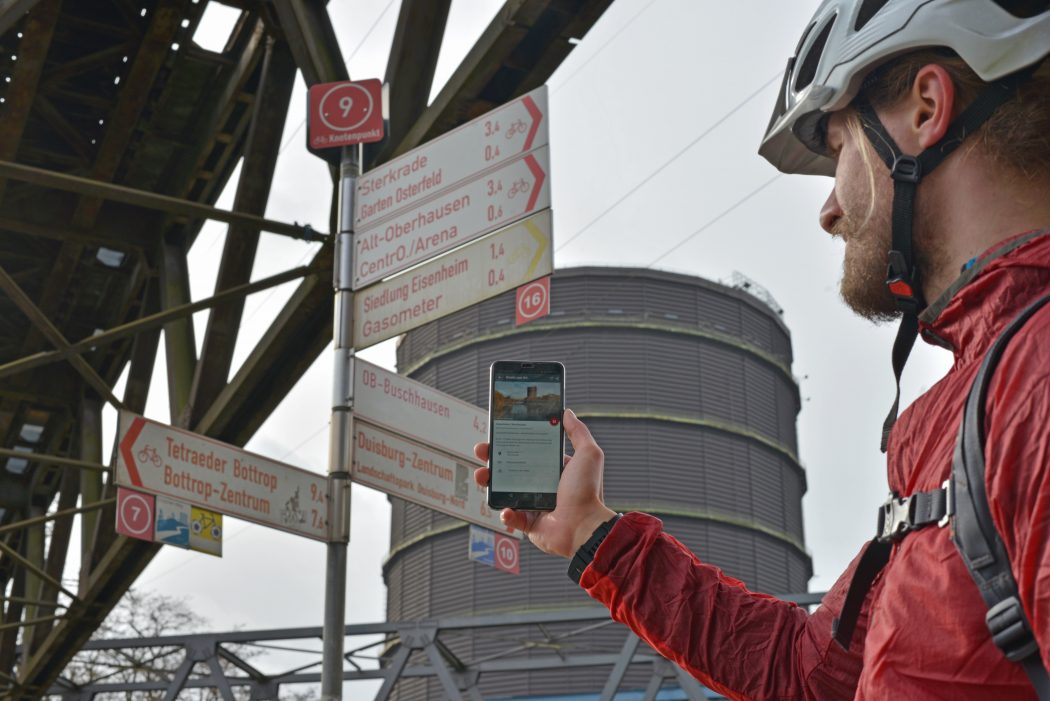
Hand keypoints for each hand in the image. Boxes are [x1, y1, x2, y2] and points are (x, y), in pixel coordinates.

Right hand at [474, 409, 616, 557]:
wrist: (585, 527)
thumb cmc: (587, 491)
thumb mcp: (588, 454)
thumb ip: (578, 432)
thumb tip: (566, 412)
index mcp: (554, 470)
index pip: (528, 452)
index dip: (512, 442)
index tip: (498, 433)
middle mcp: (543, 486)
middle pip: (511, 469)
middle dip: (493, 459)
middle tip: (482, 450)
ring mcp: (534, 505)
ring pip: (504, 491)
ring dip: (489, 483)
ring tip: (481, 475)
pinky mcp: (529, 524)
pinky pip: (511, 517)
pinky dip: (505, 513)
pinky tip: (506, 508)